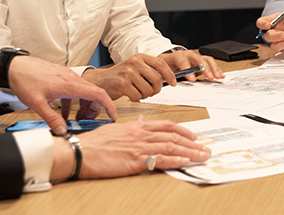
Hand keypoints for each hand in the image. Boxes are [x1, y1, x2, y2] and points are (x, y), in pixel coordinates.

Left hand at [5, 56, 117, 134]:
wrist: (15, 66)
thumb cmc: (25, 80)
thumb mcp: (37, 104)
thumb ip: (52, 118)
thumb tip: (63, 130)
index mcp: (70, 85)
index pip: (98, 94)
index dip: (109, 105)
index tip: (113, 115)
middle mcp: (72, 79)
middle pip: (94, 94)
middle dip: (95, 109)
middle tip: (88, 122)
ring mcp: (68, 77)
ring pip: (85, 92)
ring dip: (84, 106)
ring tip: (77, 119)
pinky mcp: (62, 77)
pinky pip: (75, 90)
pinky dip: (75, 101)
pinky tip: (64, 111)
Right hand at [50, 118, 210, 182]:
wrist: (78, 152)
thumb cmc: (93, 143)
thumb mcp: (115, 129)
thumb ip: (130, 126)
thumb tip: (140, 122)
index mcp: (137, 126)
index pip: (166, 125)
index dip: (183, 130)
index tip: (194, 136)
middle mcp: (141, 134)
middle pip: (173, 136)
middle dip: (192, 143)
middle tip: (205, 148)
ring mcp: (139, 146)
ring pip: (171, 147)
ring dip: (190, 152)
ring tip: (202, 156)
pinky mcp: (135, 160)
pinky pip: (160, 159)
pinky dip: (175, 159)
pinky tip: (186, 161)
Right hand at [81, 53, 176, 101]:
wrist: (99, 80)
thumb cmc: (120, 76)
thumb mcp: (136, 67)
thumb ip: (150, 70)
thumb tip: (169, 79)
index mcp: (140, 57)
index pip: (161, 64)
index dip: (170, 75)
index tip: (174, 83)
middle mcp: (134, 62)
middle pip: (157, 79)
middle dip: (156, 89)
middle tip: (151, 92)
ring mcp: (128, 73)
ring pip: (148, 89)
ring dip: (145, 95)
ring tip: (138, 92)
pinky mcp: (122, 84)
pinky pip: (138, 96)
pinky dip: (136, 99)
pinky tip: (130, 95)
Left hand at [158, 50, 224, 82]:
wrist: (168, 61)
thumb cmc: (166, 67)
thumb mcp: (163, 70)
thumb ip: (168, 75)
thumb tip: (172, 83)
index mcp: (177, 56)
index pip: (183, 61)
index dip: (188, 69)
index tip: (192, 79)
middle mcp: (188, 55)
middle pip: (198, 58)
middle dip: (205, 68)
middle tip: (209, 77)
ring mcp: (196, 57)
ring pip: (207, 60)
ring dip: (213, 69)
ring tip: (218, 77)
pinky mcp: (202, 61)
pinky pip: (211, 63)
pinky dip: (216, 69)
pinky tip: (220, 75)